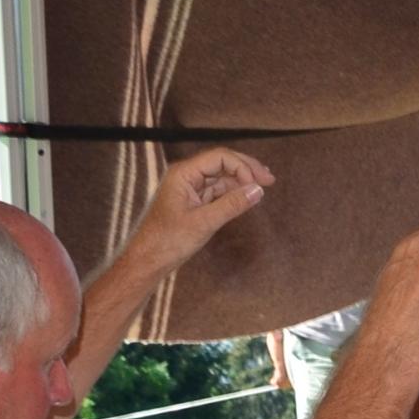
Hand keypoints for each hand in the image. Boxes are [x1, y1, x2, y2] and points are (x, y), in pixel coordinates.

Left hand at [121, 147, 273, 271]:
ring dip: (242, 181)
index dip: (242, 167)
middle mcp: (187, 176)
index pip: (219, 157)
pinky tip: (246, 197)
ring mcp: (190, 189)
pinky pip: (217, 191)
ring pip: (221, 177)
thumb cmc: (169, 241)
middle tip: (270, 179)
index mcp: (184, 174)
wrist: (148, 260)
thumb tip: (258, 190)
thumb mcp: (204, 222)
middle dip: (246, 169)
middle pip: (221, 163)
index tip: (258, 185)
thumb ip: (232, 204)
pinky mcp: (194, 202)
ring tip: (263, 187)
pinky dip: (233, 193)